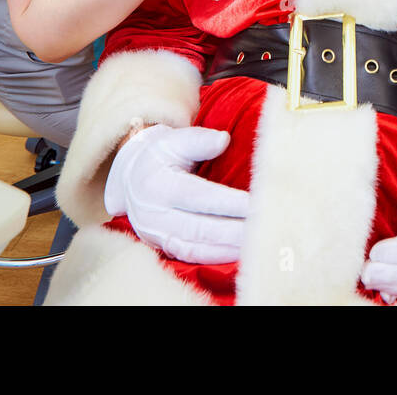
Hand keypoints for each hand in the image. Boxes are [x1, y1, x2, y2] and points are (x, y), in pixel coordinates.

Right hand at [104, 123, 247, 263]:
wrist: (130, 177)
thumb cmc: (160, 155)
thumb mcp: (174, 140)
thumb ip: (199, 139)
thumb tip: (223, 140)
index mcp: (158, 185)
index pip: (198, 196)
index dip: (228, 202)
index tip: (256, 204)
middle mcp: (154, 214)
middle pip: (199, 228)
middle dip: (235, 231)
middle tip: (265, 228)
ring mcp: (156, 234)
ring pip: (196, 248)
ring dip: (228, 249)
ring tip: (258, 243)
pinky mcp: (162, 247)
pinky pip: (191, 256)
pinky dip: (216, 257)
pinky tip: (240, 253)